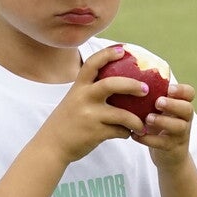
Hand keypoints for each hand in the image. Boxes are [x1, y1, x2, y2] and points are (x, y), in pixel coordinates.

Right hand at [38, 47, 151, 163]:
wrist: (51, 146)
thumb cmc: (67, 122)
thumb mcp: (74, 101)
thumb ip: (90, 91)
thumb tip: (118, 85)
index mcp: (78, 87)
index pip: (92, 64)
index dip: (108, 54)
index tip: (123, 50)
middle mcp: (83, 98)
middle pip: (111, 84)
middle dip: (132, 85)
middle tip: (146, 89)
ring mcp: (89, 116)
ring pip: (122, 114)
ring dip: (136, 120)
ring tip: (143, 124)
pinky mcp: (95, 133)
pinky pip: (119, 131)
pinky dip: (126, 133)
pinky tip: (128, 134)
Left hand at [140, 81, 196, 167]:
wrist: (169, 156)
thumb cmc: (159, 126)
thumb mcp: (158, 110)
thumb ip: (151, 95)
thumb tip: (129, 70)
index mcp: (181, 105)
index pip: (190, 93)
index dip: (182, 90)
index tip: (169, 89)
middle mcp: (185, 119)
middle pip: (188, 109)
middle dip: (173, 104)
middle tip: (157, 102)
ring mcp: (180, 134)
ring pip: (179, 127)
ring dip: (162, 121)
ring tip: (147, 119)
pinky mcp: (172, 148)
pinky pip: (163, 144)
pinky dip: (148, 139)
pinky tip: (135, 135)